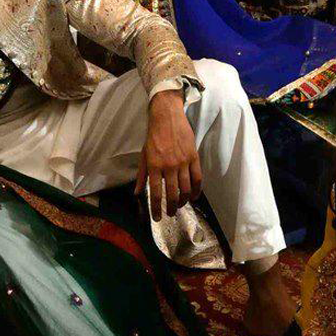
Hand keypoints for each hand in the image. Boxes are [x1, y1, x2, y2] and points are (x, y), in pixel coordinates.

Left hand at [135, 89, 202, 220]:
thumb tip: (137, 193)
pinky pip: (198, 177)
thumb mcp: (143, 156)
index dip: (156, 208)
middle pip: (173, 193)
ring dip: (184, 200)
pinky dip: (197, 190)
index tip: (157, 218)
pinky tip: (194, 197)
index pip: (155, 193)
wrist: (167, 117)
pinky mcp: (194, 157)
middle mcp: (169, 166)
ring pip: (186, 188)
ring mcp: (183, 162)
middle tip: (171, 214)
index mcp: (154, 166)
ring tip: (181, 206)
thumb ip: (142, 176)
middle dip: (172, 207)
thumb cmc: (153, 136)